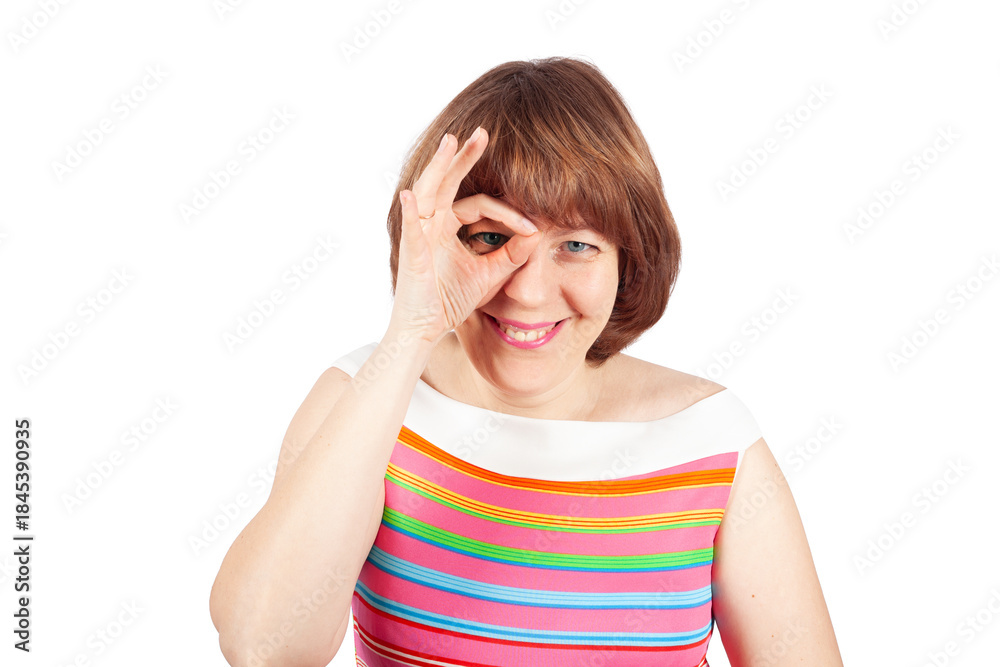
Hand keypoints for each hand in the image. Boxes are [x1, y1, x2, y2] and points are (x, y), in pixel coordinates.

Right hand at [390, 127, 540, 345]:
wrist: (426, 328)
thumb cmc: (450, 299)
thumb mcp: (489, 273)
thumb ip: (511, 254)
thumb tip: (537, 235)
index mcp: (446, 225)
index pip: (479, 205)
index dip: (508, 213)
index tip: (533, 226)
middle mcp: (430, 223)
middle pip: (448, 181)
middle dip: (465, 156)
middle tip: (483, 132)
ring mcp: (419, 235)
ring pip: (429, 191)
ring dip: (440, 166)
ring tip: (451, 141)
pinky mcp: (411, 253)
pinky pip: (410, 228)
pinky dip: (409, 211)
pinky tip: (411, 194)